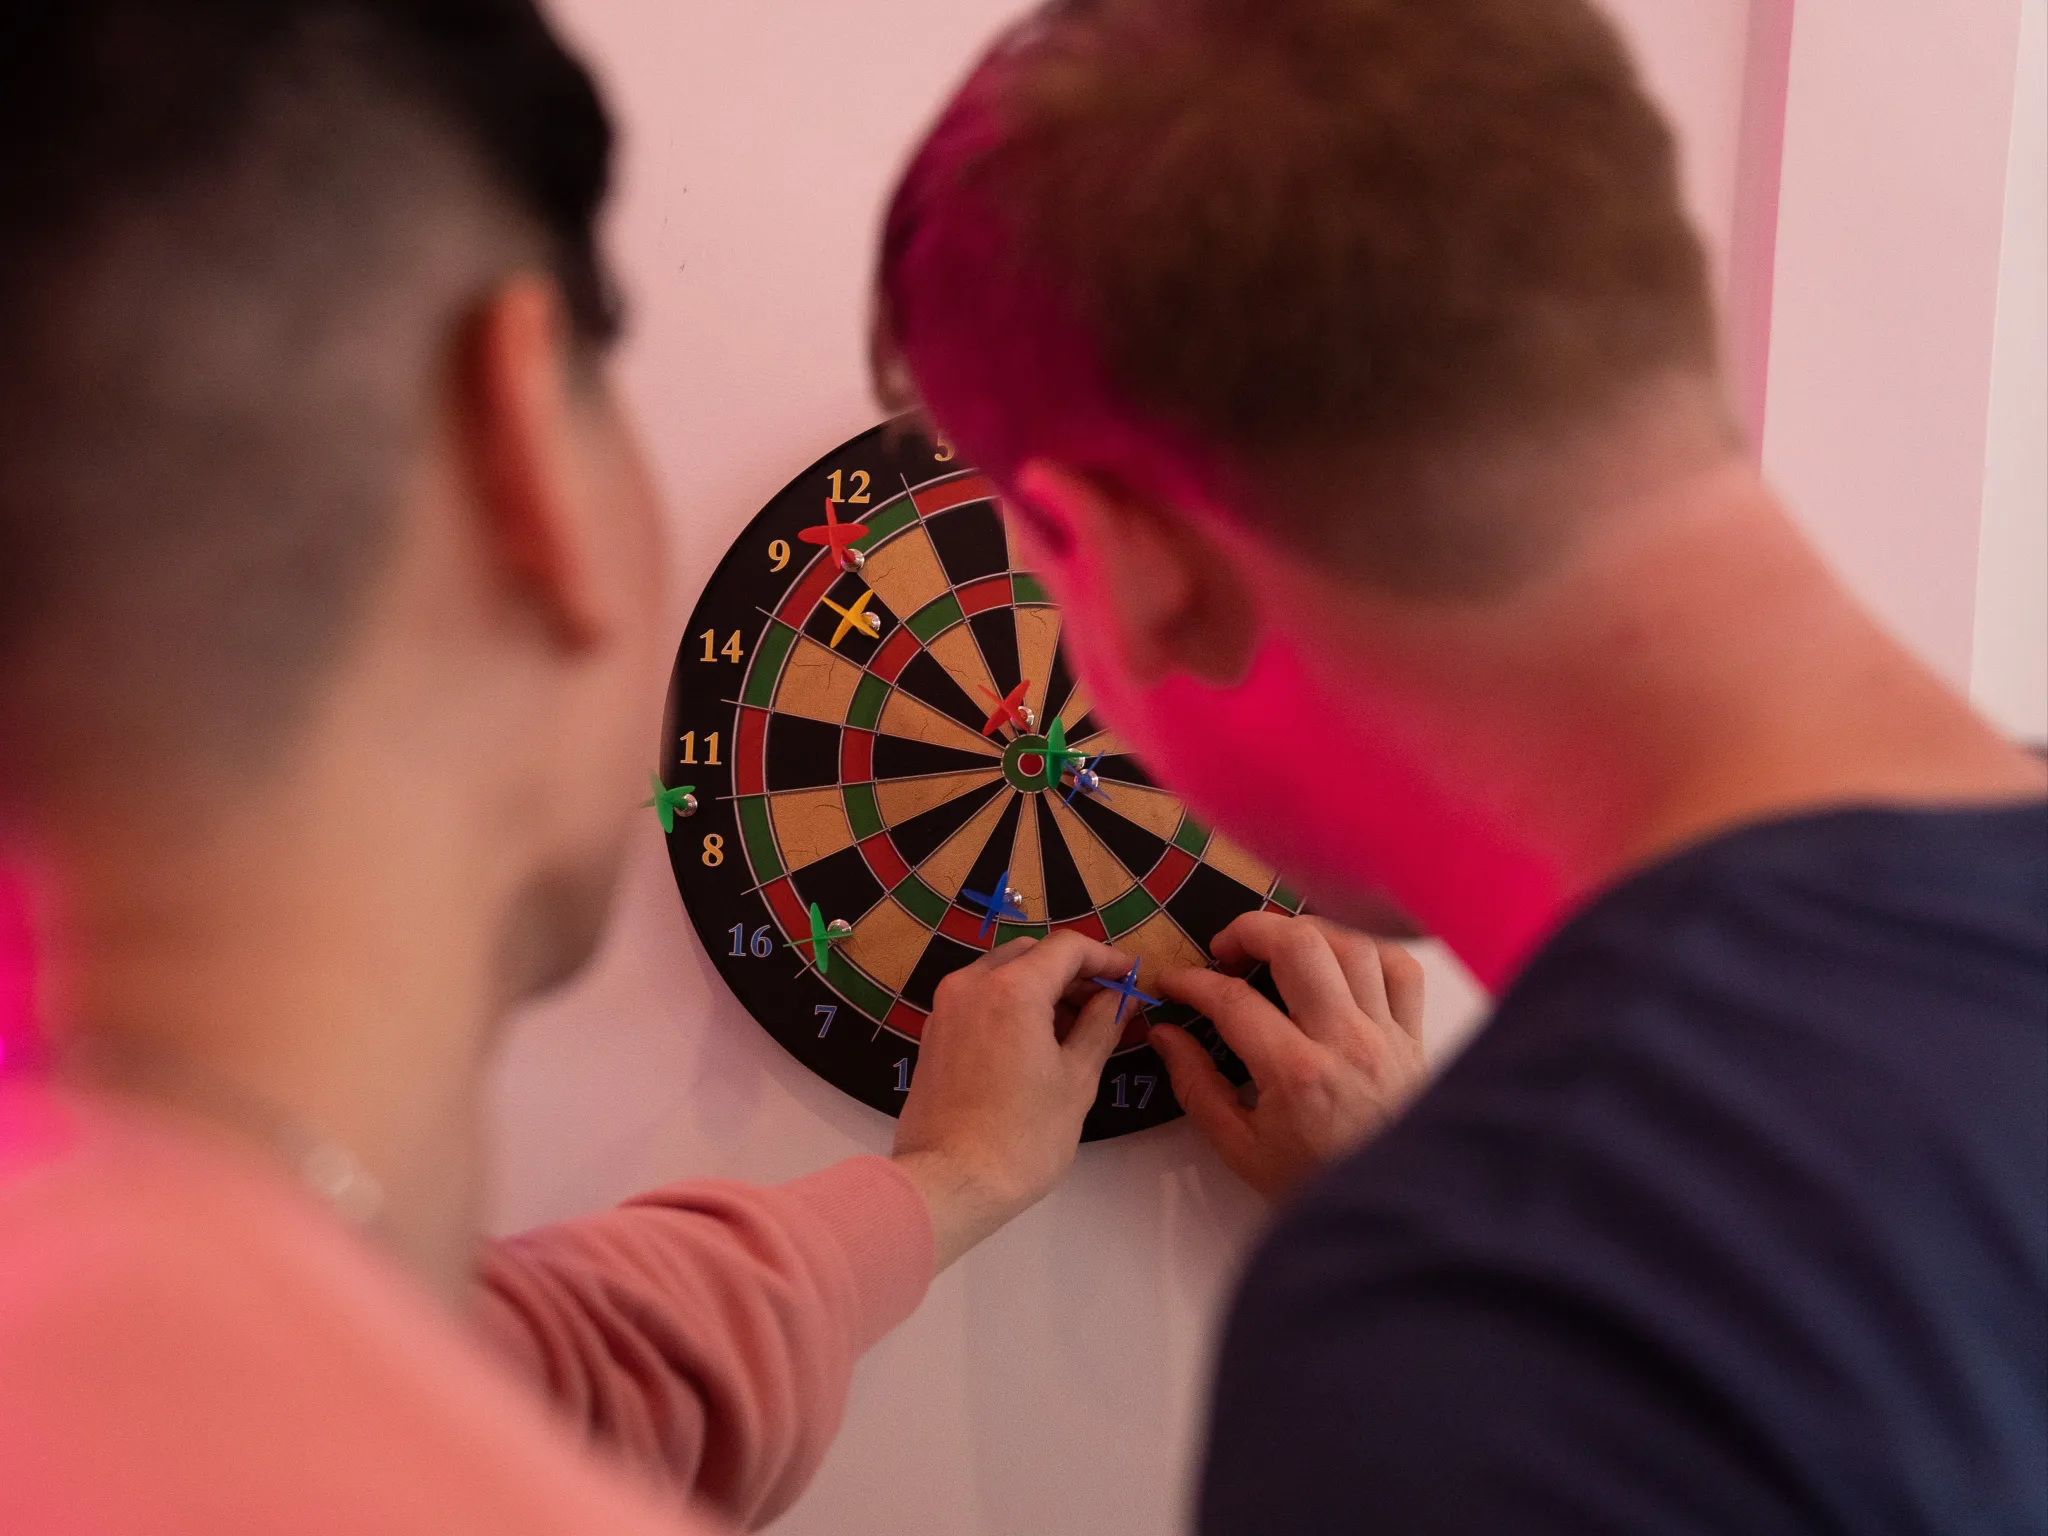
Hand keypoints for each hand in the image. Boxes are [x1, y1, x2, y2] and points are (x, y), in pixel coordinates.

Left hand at [892, 931, 1130, 1268]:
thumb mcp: (1076, 1079)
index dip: (1105, 958)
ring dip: (1041, 986)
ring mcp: (946, 1008)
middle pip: (1031, 954)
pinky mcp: (934, 1033)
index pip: (1067, 948)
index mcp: (1012, 988)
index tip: (1130, 978)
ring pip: (1001, 973)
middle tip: (1106, 1003)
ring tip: (1075, 1026)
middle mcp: (972, 984)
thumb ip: (1101, 1026)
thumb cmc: (1022, 1136)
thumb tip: (1121, 999)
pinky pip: (979, 998)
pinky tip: (1035, 1041)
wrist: (949, 1182)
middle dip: (1072, 971)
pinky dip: (1011, 1003)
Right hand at [1151, 913, 1425, 1198]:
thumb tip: (1167, 1035)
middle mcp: (1346, 1040)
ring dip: (1306, 933)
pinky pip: (1400, 967)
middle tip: (1226, 950)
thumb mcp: (1240, 1149)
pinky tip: (1339, 963)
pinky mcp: (1414, 1035)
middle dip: (1250, 930)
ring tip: (1277, 949)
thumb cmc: (1312, 1184)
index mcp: (1297, 1073)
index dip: (1192, 982)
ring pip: (1351, 944)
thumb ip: (1198, 1087)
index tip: (1172, 983)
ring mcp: (1387, 1033)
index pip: (1232, 1000)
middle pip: (1300, 945)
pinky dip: (1368, 951)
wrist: (1392, 1215)